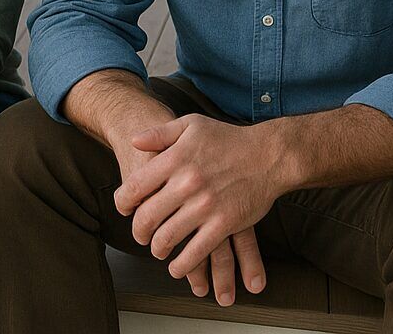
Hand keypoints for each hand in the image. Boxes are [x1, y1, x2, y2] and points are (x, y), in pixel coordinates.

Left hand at [115, 114, 276, 304]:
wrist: (269, 155)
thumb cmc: (228, 139)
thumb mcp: (191, 125)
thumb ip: (159, 133)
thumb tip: (133, 140)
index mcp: (174, 159)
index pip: (134, 187)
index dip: (123, 203)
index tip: (124, 209)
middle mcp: (186, 183)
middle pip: (146, 217)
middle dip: (138, 231)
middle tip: (140, 235)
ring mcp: (205, 206)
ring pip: (167, 238)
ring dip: (157, 249)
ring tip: (158, 249)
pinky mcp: (224, 224)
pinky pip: (196, 251)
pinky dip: (182, 264)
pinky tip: (177, 266)